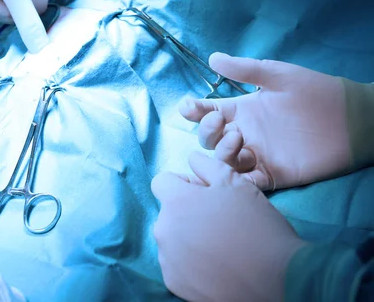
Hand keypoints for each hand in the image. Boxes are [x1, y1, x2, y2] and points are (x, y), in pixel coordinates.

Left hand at [151, 152, 304, 301]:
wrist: (277, 278)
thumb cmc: (257, 225)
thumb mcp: (237, 184)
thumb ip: (208, 166)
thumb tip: (192, 158)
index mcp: (176, 202)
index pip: (162, 182)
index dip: (183, 183)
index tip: (205, 194)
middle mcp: (164, 229)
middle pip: (169, 212)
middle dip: (188, 211)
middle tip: (219, 221)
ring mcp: (167, 258)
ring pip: (172, 238)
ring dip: (188, 236)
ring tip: (220, 244)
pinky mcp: (173, 282)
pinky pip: (176, 263)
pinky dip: (190, 262)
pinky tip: (215, 264)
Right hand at [180, 52, 353, 190]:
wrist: (350, 119)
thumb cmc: (314, 92)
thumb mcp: (278, 75)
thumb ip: (245, 69)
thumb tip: (212, 57)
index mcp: (242, 111)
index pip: (207, 113)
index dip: (193, 111)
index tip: (188, 107)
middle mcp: (244, 134)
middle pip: (209, 140)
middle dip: (207, 132)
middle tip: (220, 122)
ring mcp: (256, 156)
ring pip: (223, 162)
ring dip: (222, 152)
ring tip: (238, 140)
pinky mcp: (272, 175)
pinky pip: (246, 182)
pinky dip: (237, 178)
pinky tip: (241, 165)